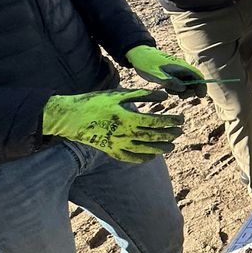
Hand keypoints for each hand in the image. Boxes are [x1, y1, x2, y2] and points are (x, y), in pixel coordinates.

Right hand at [42, 89, 183, 163]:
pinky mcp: (111, 151)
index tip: (181, 119)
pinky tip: (152, 156)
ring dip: (160, 149)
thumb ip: (142, 95)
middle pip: (153, 137)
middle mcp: (124, 134)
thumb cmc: (95, 102)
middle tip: (180, 131)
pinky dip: (143, 158)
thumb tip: (164, 96)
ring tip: (171, 146)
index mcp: (127, 118)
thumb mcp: (119, 94)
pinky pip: (130, 158)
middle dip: (169, 134)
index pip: (156, 122)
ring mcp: (117, 145)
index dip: (171, 121)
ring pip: (145, 150)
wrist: (70, 117)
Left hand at [127, 45, 206, 98]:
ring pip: (188, 82)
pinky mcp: (173, 73)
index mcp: (180, 66)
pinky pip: (180, 82)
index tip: (200, 96)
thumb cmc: (147, 64)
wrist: (140, 55)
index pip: (198, 75)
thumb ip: (170, 81)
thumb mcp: (156, 74)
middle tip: (180, 96)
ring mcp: (178, 70)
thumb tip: (183, 89)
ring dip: (183, 90)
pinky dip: (177, 88)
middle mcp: (182, 68)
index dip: (202, 86)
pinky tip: (168, 88)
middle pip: (195, 80)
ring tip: (170, 91)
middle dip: (191, 90)